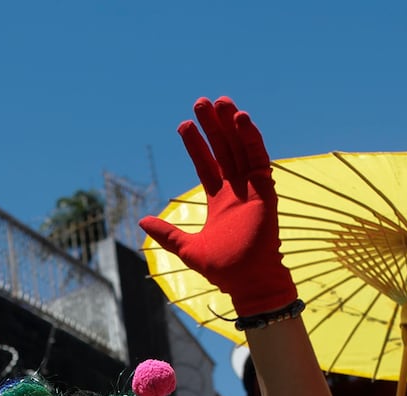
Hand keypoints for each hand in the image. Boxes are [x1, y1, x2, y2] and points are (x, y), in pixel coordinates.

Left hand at [139, 96, 295, 315]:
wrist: (247, 282)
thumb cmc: (222, 270)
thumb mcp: (186, 248)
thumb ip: (167, 233)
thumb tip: (141, 222)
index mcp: (220, 201)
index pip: (206, 165)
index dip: (195, 145)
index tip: (184, 125)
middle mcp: (236, 190)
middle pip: (223, 150)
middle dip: (212, 127)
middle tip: (200, 102)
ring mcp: (252, 188)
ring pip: (241, 148)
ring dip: (231, 125)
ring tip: (220, 102)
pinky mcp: (266, 189)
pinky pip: (259, 157)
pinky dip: (251, 137)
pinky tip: (240, 119)